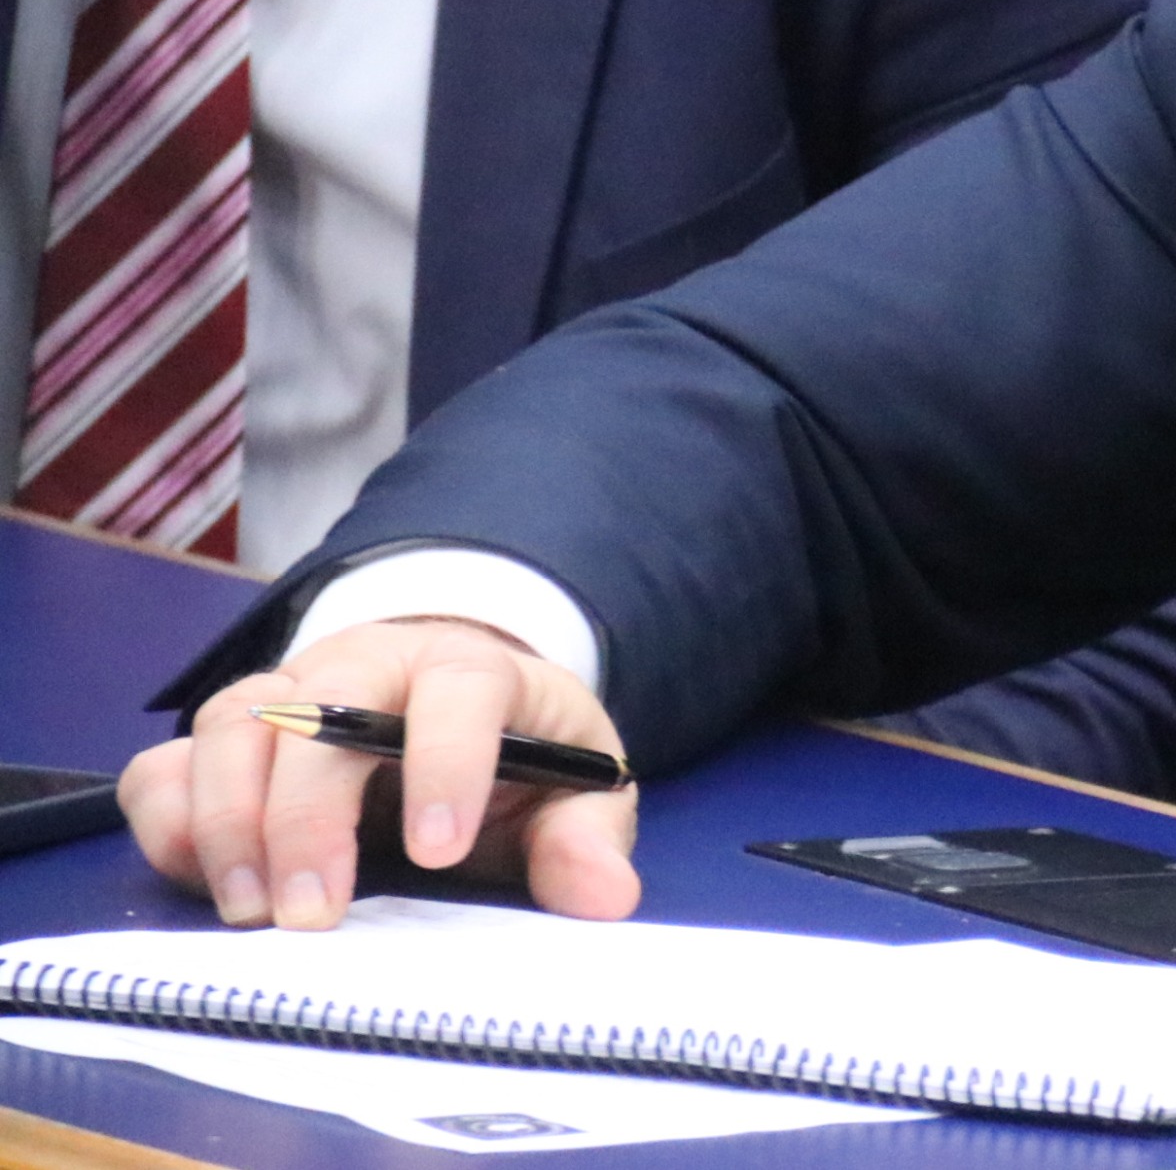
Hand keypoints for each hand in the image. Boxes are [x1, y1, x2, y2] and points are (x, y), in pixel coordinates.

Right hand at [121, 619, 637, 930]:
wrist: (449, 709)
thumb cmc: (512, 756)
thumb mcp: (571, 790)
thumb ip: (586, 839)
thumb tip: (606, 896)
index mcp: (469, 667)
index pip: (461, 688)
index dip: (447, 762)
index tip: (439, 851)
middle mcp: (367, 663)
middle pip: (319, 711)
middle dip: (308, 815)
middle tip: (311, 916)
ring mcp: (283, 693)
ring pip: (232, 727)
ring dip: (227, 821)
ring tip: (250, 910)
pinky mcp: (226, 739)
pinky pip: (167, 763)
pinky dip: (166, 818)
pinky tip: (197, 878)